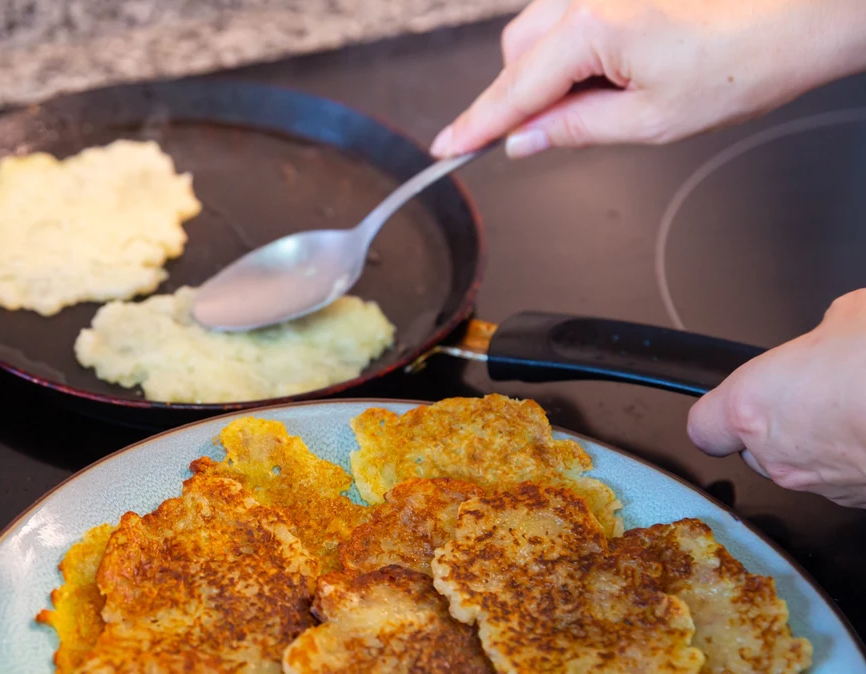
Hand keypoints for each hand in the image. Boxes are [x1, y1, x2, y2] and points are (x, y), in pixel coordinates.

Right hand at [431, 0, 865, 158]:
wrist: (804, 16)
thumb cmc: (745, 62)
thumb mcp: (652, 120)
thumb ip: (574, 130)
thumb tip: (525, 141)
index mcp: (590, 29)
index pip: (513, 90)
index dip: (477, 126)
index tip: (446, 148)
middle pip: (517, 55)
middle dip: (524, 98)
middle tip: (558, 135)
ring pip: (540, 34)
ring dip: (553, 74)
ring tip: (614, 98)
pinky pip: (569, 18)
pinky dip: (576, 51)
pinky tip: (621, 70)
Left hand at [688, 290, 865, 507]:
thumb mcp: (850, 316)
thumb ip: (823, 334)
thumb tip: (836, 330)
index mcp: (753, 405)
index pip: (704, 426)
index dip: (719, 413)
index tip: (733, 402)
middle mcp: (778, 455)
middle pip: (754, 449)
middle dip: (777, 425)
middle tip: (816, 393)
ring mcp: (822, 485)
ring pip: (801, 468)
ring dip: (819, 444)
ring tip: (858, 407)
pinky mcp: (860, 502)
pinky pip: (843, 479)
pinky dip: (856, 458)